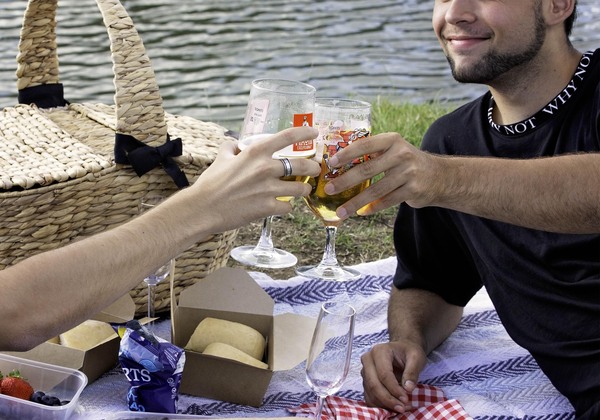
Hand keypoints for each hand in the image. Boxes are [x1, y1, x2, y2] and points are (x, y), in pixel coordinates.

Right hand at [190, 126, 320, 232]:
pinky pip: (288, 207)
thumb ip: (230, 148)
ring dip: (303, 189)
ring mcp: (268, 189)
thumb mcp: (221, 158)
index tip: (314, 133)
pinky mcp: (268, 208)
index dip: (305, 132)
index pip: (288, 136)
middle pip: (303, 165)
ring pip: (300, 188)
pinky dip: (286, 207)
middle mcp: (265, 168)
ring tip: (301, 190)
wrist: (203, 208)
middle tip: (314, 170)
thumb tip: (234, 143)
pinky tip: (281, 206)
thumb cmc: (210, 184)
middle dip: (313, 168)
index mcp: (256, 152)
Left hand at [323, 132, 438, 218]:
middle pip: (367, 170)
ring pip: (375, 190)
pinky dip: (372, 208)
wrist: (439, 176)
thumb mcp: (393, 150)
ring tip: (341, 211)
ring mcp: (408, 173)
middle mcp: (401, 154)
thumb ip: (373, 153)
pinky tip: (361, 213)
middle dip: (345, 181)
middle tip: (329, 190)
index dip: (346, 153)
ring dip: (355, 202)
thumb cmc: (406, 162)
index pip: (365, 145)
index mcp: (392, 140)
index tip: (330, 163)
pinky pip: (387, 201)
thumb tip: (338, 164)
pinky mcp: (413, 190)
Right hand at [360, 340, 426, 412]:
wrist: (402, 350)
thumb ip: (412, 372)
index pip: (384, 374)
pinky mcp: (366, 381)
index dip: (394, 389)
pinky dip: (380, 405)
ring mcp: (365, 371)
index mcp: (379, 351)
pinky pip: (369, 397)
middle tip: (402, 408)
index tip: (406, 399)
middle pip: (374, 384)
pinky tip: (393, 407)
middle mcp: (368, 360)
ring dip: (385, 404)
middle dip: (388, 399)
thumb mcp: (416, 357)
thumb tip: (408, 388)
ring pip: (370, 393)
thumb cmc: (409, 352)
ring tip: (401, 408)